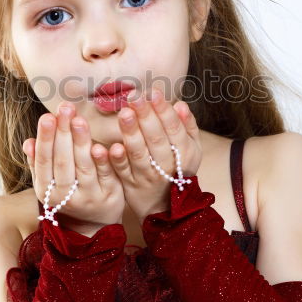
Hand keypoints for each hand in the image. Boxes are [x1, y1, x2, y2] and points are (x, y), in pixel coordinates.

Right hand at [22, 102, 125, 231]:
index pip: (44, 161)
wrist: (96, 223)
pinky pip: (105, 176)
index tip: (47, 116)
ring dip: (81, 142)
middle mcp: (65, 196)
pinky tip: (100, 145)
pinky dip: (102, 161)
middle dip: (62, 134)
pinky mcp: (110, 195)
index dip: (45, 139)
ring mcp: (89, 197)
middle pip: (62, 162)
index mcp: (47, 191)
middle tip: (64, 108)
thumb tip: (27, 142)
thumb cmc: (70, 193)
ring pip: (83, 167)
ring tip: (79, 119)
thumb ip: (38, 162)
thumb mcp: (50, 182)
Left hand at [107, 88, 202, 222]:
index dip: (164, 110)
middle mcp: (167, 165)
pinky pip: (123, 171)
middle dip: (146, 116)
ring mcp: (147, 176)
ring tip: (124, 113)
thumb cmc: (177, 169)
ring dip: (131, 133)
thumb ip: (187, 126)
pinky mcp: (130, 184)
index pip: (174, 129)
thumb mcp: (191, 149)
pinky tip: (111, 146)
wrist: (165, 208)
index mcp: (184, 153)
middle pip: (156, 139)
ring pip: (139, 153)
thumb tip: (181, 104)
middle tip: (135, 97)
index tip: (153, 92)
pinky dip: (117, 160)